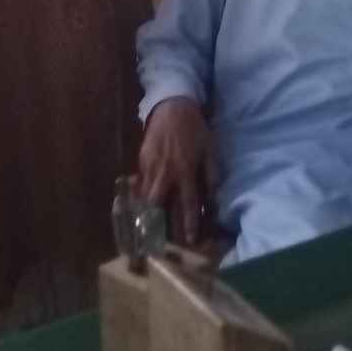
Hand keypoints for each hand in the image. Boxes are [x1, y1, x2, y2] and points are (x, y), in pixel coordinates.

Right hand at [138, 96, 217, 244]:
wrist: (172, 107)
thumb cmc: (195, 129)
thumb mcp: (210, 150)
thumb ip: (211, 175)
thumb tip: (213, 199)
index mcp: (185, 171)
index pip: (188, 203)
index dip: (190, 223)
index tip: (191, 240)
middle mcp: (165, 173)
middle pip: (159, 206)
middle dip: (160, 225)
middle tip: (163, 242)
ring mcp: (150, 168)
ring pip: (146, 198)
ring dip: (147, 215)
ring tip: (149, 232)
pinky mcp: (141, 162)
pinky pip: (139, 186)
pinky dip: (139, 198)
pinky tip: (139, 209)